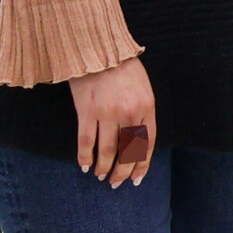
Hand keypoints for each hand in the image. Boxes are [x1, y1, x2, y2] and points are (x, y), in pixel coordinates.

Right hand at [70, 58, 156, 187]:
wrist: (98, 48)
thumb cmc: (122, 67)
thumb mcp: (143, 87)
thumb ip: (142, 111)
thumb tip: (137, 138)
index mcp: (147, 107)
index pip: (147, 144)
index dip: (141, 164)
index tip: (136, 178)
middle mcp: (129, 113)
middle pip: (127, 152)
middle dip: (122, 171)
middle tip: (117, 183)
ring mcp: (107, 113)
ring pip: (107, 151)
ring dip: (105, 168)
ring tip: (102, 177)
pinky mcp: (86, 111)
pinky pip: (86, 141)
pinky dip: (85, 157)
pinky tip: (85, 166)